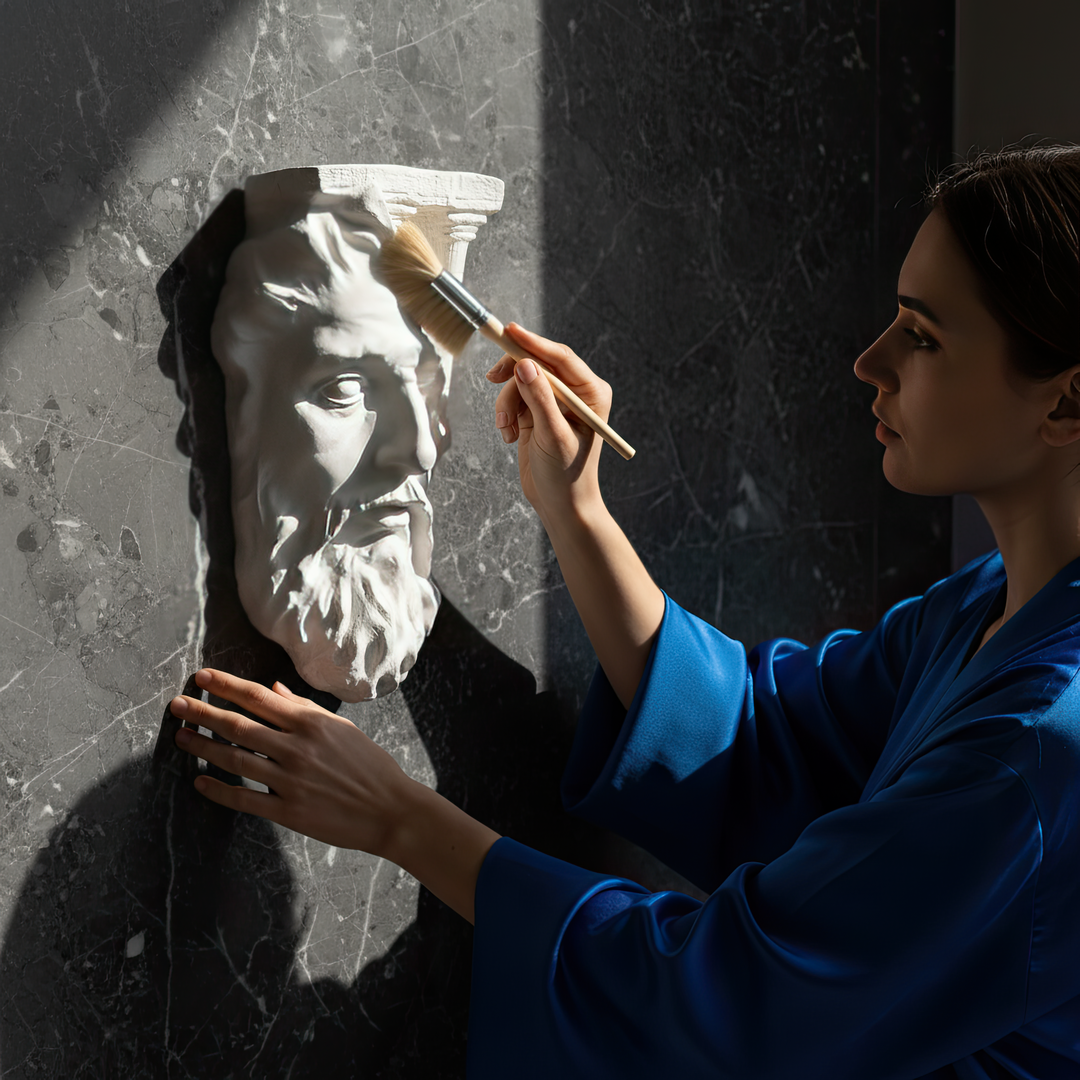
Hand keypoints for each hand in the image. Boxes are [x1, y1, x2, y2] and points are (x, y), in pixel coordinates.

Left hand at [170, 668, 411, 853]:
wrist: (391, 809)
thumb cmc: (370, 765)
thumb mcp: (342, 728)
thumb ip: (304, 708)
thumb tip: (272, 688)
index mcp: (311, 724)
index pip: (258, 698)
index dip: (226, 686)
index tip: (201, 677)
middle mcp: (297, 748)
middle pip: (238, 726)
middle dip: (203, 713)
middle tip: (177, 705)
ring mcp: (291, 781)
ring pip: (235, 760)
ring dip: (203, 747)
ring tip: (181, 737)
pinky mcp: (289, 811)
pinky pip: (245, 799)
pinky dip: (219, 790)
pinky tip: (200, 781)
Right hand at [486, 323, 610, 523]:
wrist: (560, 503)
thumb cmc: (566, 475)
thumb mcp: (553, 437)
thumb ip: (540, 400)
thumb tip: (524, 366)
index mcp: (591, 392)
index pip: (560, 357)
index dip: (534, 343)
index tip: (509, 331)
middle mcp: (575, 392)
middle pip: (537, 362)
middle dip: (514, 374)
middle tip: (493, 377)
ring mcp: (554, 400)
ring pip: (520, 380)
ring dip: (506, 403)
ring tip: (506, 429)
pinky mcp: (536, 411)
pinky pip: (513, 397)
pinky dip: (505, 413)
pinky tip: (509, 435)